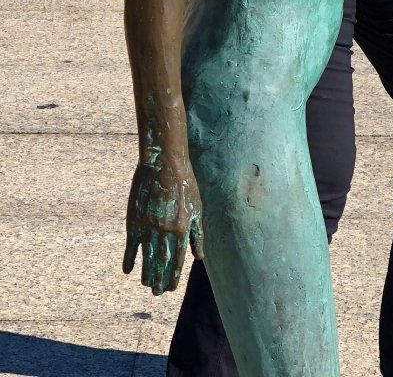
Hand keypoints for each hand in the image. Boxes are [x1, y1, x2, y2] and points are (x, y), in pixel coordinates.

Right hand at [123, 159, 203, 294]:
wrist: (164, 164)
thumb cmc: (185, 184)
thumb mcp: (197, 208)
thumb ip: (198, 234)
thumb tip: (199, 257)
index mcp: (182, 229)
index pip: (178, 260)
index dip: (174, 276)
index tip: (171, 288)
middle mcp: (165, 232)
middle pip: (161, 263)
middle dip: (159, 280)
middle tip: (157, 293)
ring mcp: (148, 228)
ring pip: (146, 258)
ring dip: (146, 274)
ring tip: (147, 285)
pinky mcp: (134, 221)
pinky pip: (131, 246)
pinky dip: (129, 260)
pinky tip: (128, 271)